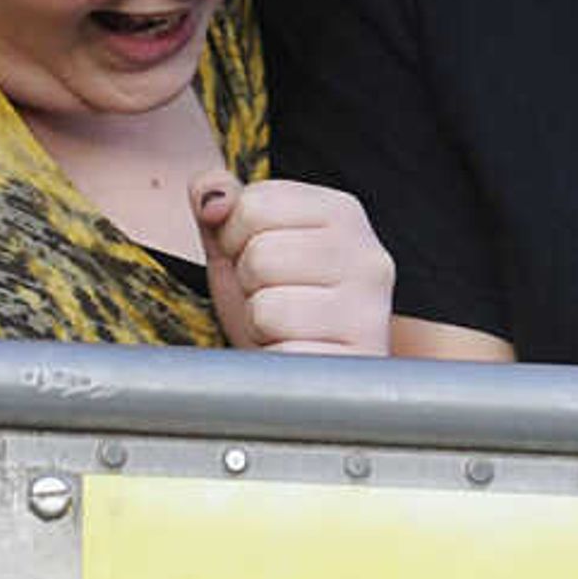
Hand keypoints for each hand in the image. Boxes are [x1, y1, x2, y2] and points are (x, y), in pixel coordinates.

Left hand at [191, 172, 395, 355]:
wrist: (317, 382)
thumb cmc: (280, 311)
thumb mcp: (243, 248)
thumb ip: (223, 206)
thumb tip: (208, 196)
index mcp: (342, 213)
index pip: (254, 202)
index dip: (235, 239)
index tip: (261, 265)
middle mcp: (368, 255)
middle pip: (260, 253)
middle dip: (248, 286)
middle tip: (274, 304)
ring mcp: (369, 311)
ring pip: (267, 307)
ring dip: (259, 328)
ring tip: (284, 332)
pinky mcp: (359, 361)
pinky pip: (283, 354)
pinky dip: (275, 362)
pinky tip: (297, 358)